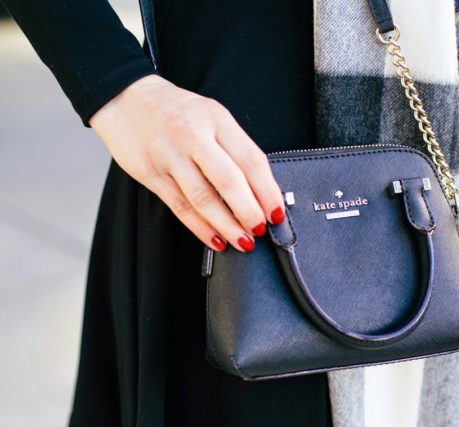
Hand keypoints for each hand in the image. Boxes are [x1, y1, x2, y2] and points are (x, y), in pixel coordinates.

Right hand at [89, 74, 285, 252]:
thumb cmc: (176, 110)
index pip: (251, 160)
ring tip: (242, 241)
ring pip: (203, 198)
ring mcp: (170, 156)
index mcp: (216, 119)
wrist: (124, 97)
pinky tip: (215, 238)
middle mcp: (193, 136)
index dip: (267, 191)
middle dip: (249, 212)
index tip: (277, 212)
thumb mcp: (211, 116)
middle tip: (260, 230)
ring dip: (226, 225)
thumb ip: (233, 147)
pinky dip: (200, 227)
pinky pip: (180, 206)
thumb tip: (259, 190)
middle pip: (229, 181)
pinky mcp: (151, 174)